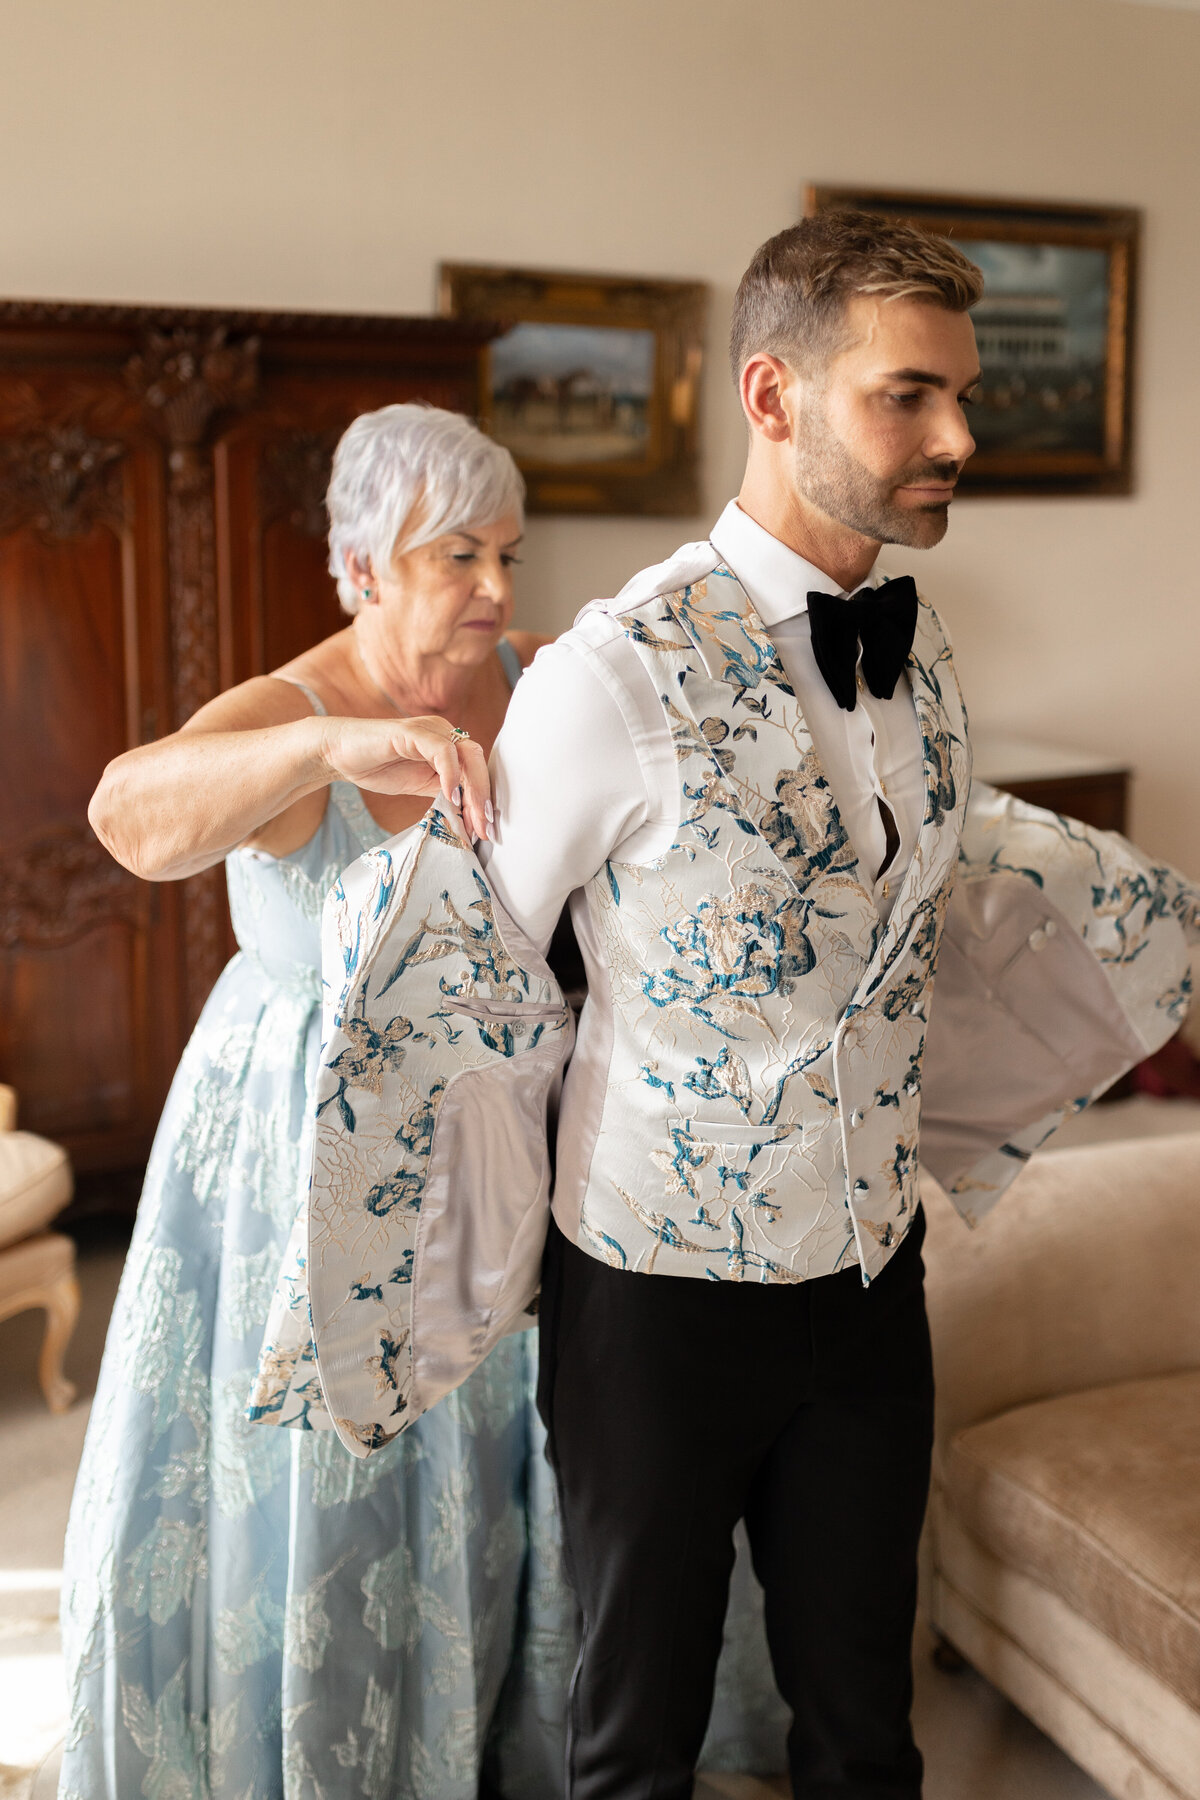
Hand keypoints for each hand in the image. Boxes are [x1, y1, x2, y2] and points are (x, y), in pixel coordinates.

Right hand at [323, 714, 491, 840]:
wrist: (339, 754)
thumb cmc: (378, 768)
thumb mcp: (420, 786)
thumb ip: (444, 795)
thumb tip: (471, 820)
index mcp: (448, 746)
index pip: (476, 771)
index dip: (483, 800)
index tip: (484, 831)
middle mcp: (444, 733)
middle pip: (477, 763)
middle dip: (484, 798)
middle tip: (484, 830)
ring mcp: (430, 730)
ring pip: (467, 756)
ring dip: (473, 789)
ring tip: (473, 818)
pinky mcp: (414, 731)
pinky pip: (442, 750)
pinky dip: (451, 774)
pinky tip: (451, 797)